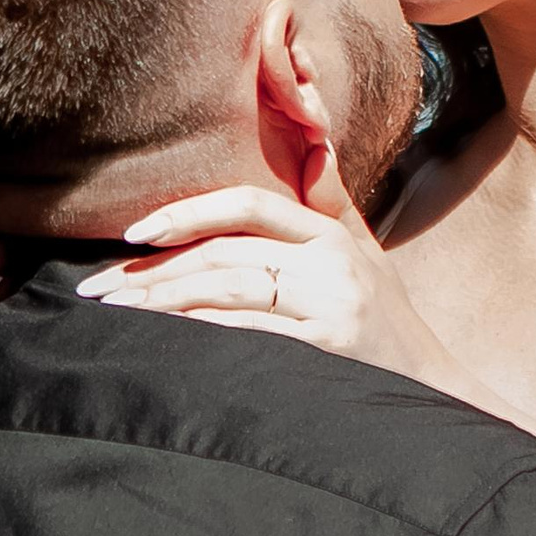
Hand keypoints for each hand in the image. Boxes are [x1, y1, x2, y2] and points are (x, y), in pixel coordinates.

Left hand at [76, 185, 468, 396]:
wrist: (437, 393)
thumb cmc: (388, 327)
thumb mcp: (365, 255)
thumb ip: (330, 202)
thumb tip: (310, 141)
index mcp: (331, 235)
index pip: (249, 204)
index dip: (187, 212)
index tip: (133, 234)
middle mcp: (332, 263)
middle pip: (226, 251)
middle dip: (154, 269)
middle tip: (97, 289)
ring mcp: (331, 306)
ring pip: (230, 289)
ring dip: (163, 301)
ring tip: (116, 314)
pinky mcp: (328, 349)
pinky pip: (247, 333)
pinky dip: (199, 333)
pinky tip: (162, 339)